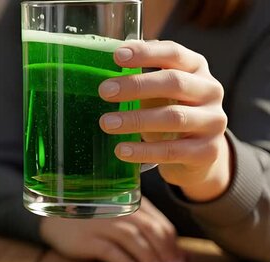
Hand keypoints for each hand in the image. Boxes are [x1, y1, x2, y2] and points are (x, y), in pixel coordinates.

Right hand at [40, 198, 185, 261]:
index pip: (158, 223)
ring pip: (131, 238)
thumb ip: (148, 232)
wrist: (55, 221)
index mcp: (129, 203)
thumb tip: (181, 256)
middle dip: (165, 252)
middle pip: (148, 229)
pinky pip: (108, 249)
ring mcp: (100, 223)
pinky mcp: (85, 238)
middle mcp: (116, 210)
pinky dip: (124, 261)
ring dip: (148, 257)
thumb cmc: (95, 222)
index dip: (173, 244)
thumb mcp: (121, 219)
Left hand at [99, 41, 230, 201]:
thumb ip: (140, 78)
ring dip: (136, 120)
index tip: (117, 56)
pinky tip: (121, 150)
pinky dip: (143, 151)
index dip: (146, 53)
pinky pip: (172, 150)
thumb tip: (101, 65)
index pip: (173, 53)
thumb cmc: (169, 113)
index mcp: (196, 68)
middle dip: (136, 86)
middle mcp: (210, 91)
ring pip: (174, 117)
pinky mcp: (208, 151)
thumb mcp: (159, 92)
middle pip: (174, 82)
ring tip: (106, 123)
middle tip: (104, 92)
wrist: (197, 156)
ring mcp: (213, 121)